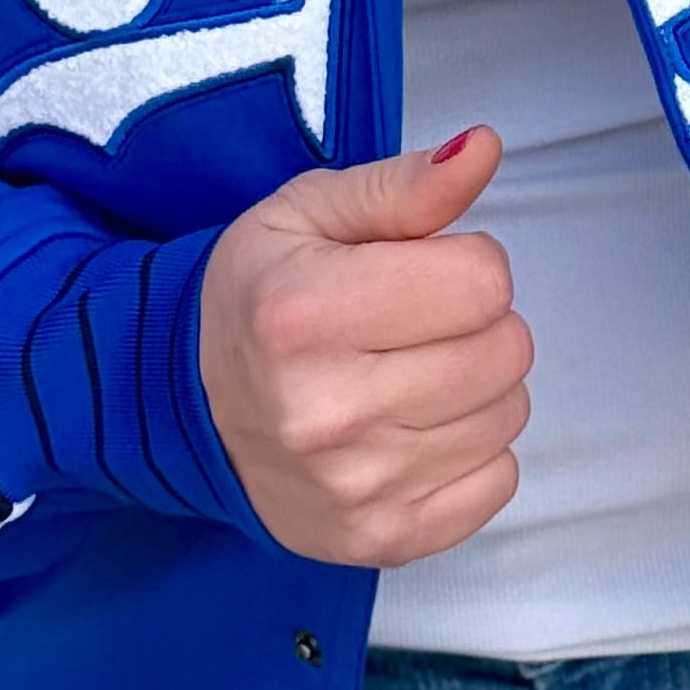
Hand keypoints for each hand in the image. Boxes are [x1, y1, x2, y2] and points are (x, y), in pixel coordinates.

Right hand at [198, 128, 532, 564]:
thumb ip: (406, 185)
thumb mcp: (312, 213)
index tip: (421, 270)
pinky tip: (414, 429)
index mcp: (309, 315)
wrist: (181, 405)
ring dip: (477, 387)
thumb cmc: (256, 300)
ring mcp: (355, 487)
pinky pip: (496, 484)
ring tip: (409, 373)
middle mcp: (328, 411)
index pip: (484, 281)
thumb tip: (483, 149)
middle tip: (415, 323)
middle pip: (506, 352)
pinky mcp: (377, 540)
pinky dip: (472, 452)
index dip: (466, 262)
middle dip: (477, 322)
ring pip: (508, 416)